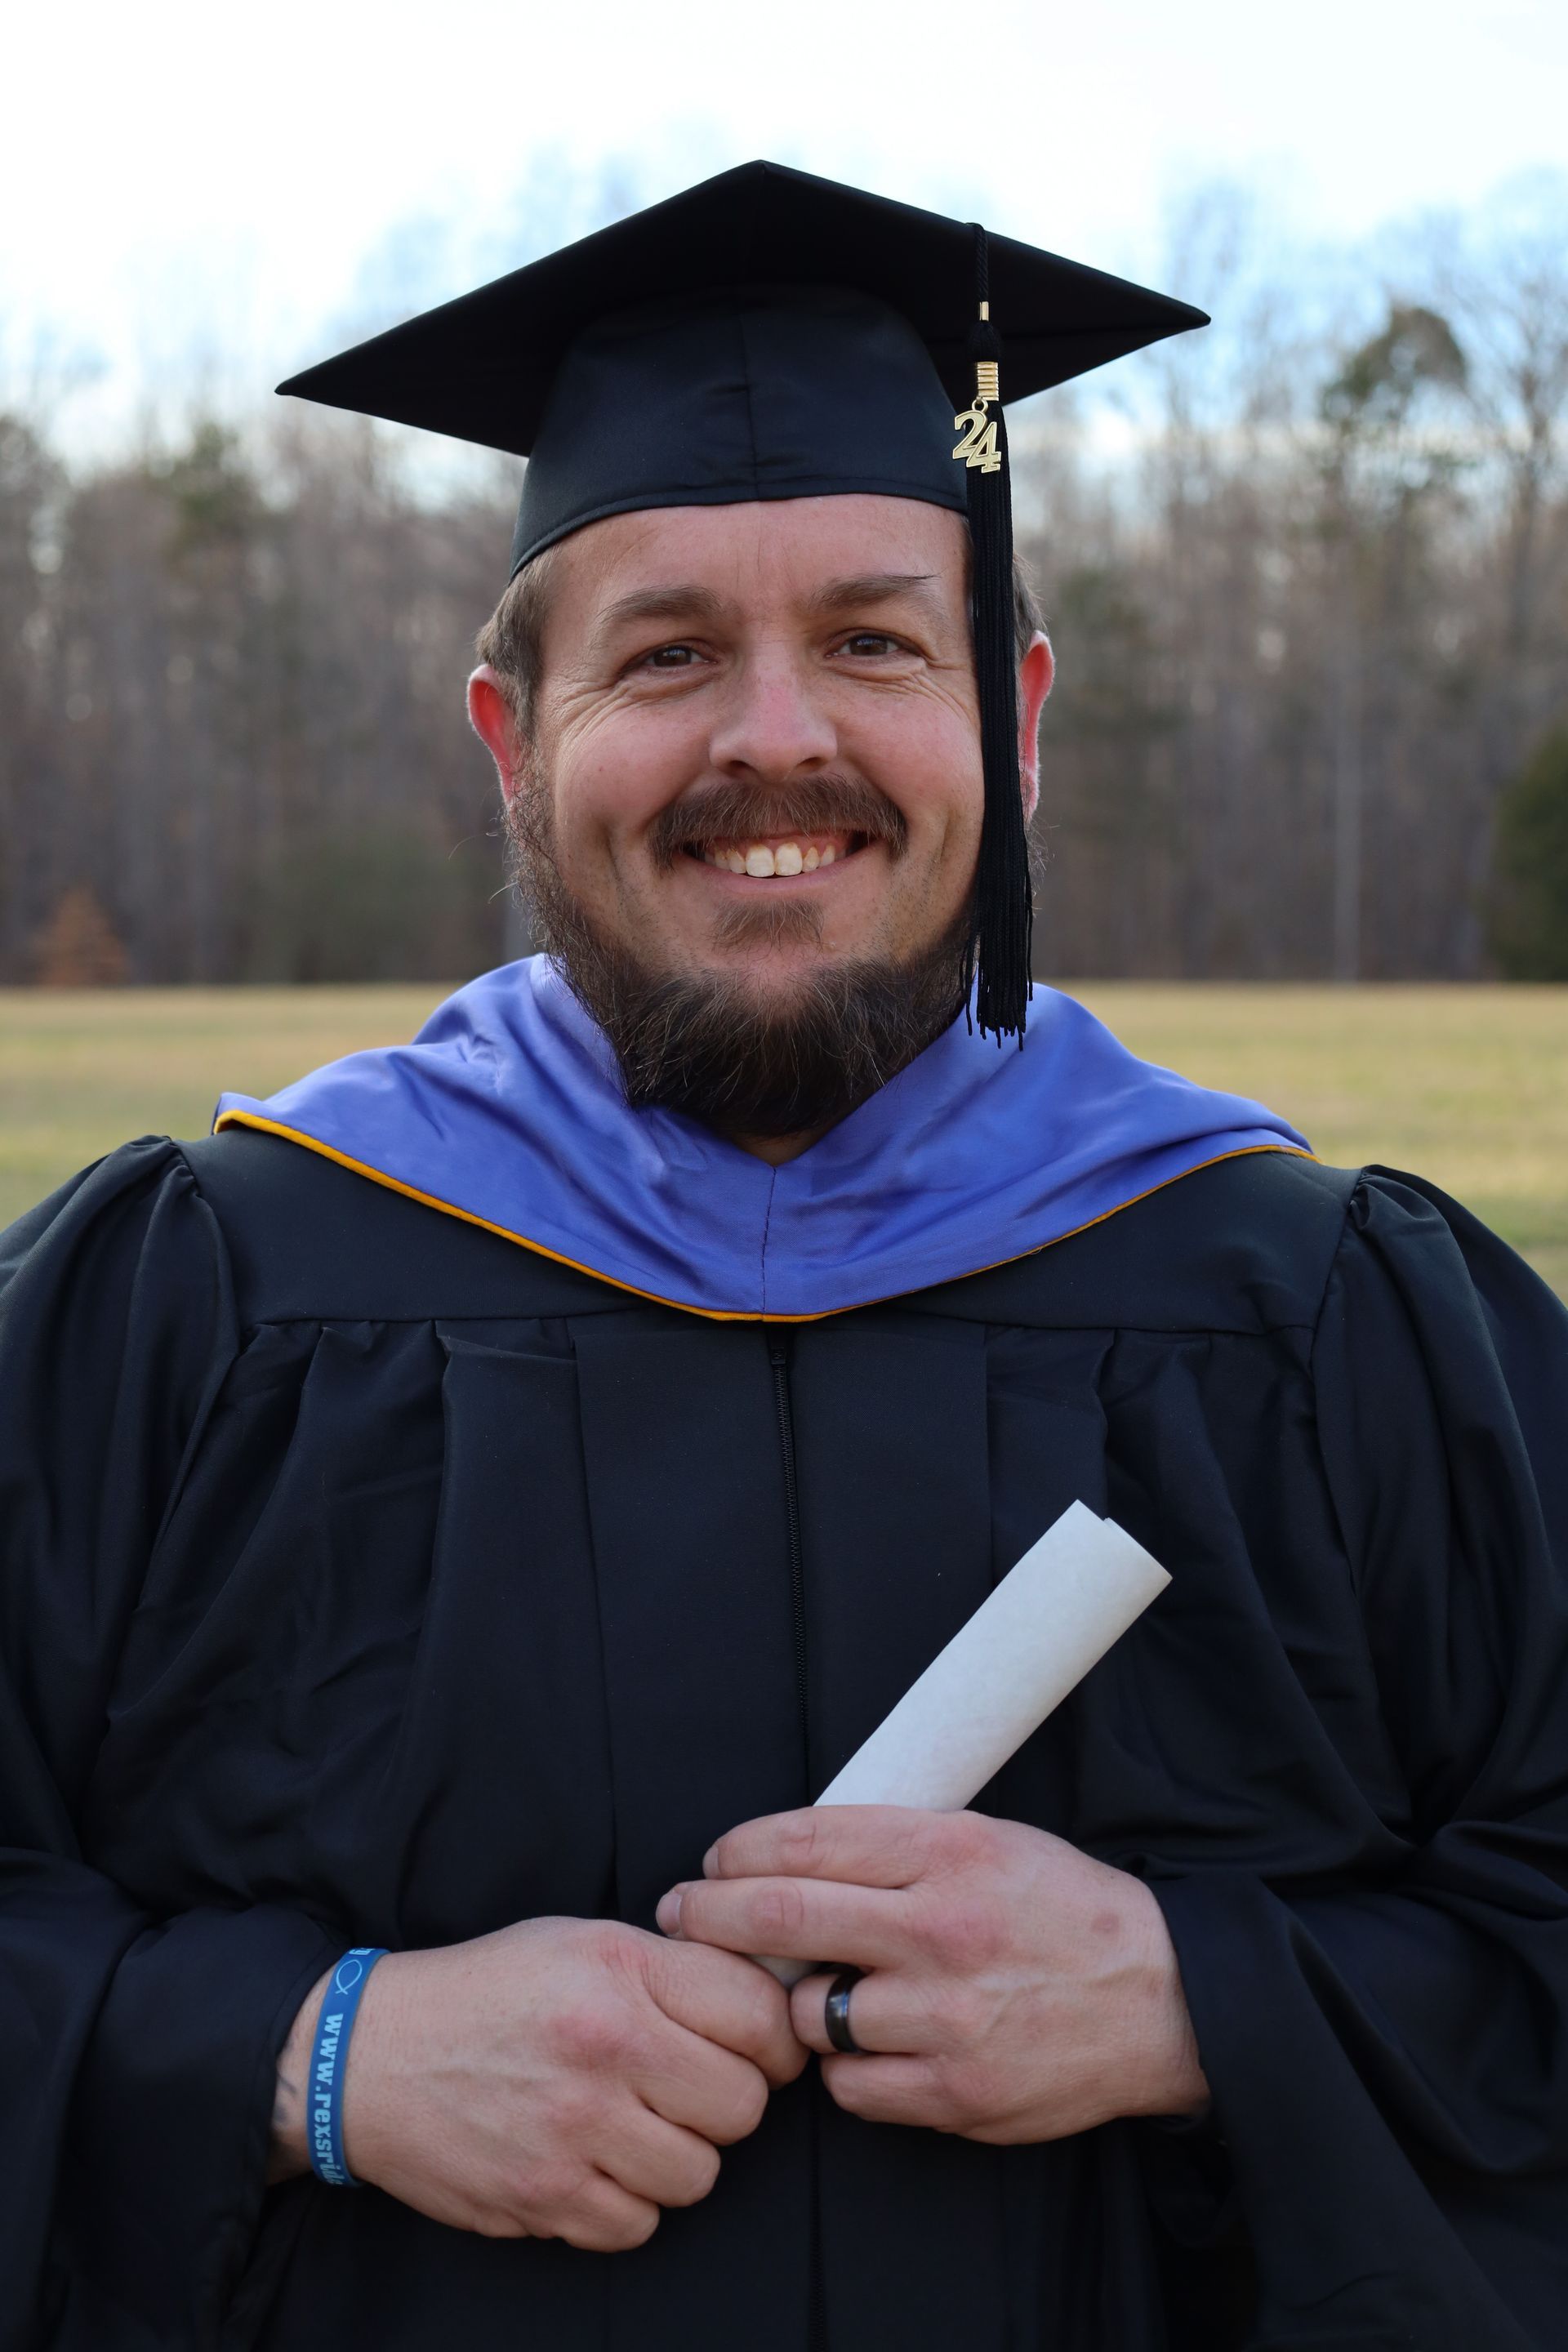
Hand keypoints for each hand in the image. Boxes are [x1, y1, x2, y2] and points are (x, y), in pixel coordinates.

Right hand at [269, 1917, 805, 2246]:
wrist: (372, 2056)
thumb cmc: (490, 1991)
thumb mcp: (581, 1941)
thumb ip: (671, 1966)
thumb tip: (767, 1995)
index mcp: (620, 1970)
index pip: (757, 2014)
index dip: (774, 2038)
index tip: (761, 2048)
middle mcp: (604, 2047)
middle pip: (742, 2105)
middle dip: (727, 2101)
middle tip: (690, 2090)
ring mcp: (574, 2128)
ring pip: (698, 2174)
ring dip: (678, 2156)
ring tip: (636, 2126)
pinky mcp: (544, 2197)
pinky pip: (638, 2224)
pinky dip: (627, 2203)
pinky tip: (595, 2163)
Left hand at [656, 1808, 1206, 2143]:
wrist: (1160, 1998)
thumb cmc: (1061, 1908)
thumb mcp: (986, 1839)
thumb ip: (892, 1848)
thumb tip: (785, 1857)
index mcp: (947, 1851)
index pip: (805, 1839)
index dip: (738, 1850)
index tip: (713, 1859)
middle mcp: (940, 1929)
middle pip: (781, 1918)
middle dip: (711, 1916)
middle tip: (681, 1913)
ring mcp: (947, 2017)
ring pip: (811, 2015)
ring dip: (797, 2006)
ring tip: (818, 1994)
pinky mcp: (956, 2092)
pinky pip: (851, 2087)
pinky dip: (846, 2069)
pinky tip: (872, 2047)